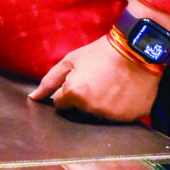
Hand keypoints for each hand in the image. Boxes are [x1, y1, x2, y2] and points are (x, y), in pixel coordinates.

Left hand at [31, 35, 160, 122]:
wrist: (136, 50)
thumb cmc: (99, 53)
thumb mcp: (70, 61)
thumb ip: (49, 81)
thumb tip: (33, 98)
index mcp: (74, 95)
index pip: (61, 105)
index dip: (67, 93)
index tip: (78, 82)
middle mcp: (92, 109)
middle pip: (80, 112)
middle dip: (82, 101)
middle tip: (95, 82)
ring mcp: (112, 116)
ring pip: (99, 117)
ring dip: (100, 106)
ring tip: (110, 87)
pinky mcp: (131, 118)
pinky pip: (119, 119)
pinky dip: (119, 109)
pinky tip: (123, 94)